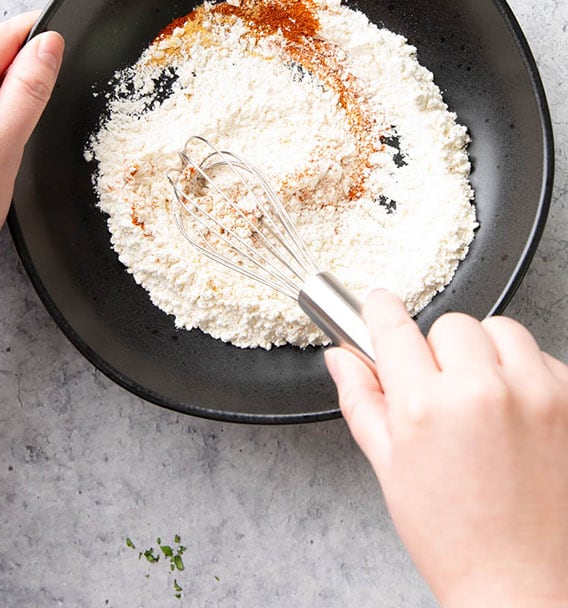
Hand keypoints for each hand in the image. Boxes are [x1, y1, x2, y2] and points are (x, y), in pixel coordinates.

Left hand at [0, 12, 62, 262]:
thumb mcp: (5, 146)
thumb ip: (27, 91)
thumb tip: (49, 42)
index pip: (5, 34)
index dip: (41, 32)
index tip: (77, 31)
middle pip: (2, 53)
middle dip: (33, 63)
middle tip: (61, 87)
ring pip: (0, 78)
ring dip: (24, 87)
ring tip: (38, 116)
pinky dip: (13, 109)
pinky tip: (21, 132)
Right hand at [327, 291, 567, 607]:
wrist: (521, 583)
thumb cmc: (454, 537)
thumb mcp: (389, 467)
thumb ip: (362, 402)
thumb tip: (342, 359)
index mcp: (425, 406)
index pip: (394, 327)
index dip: (380, 311)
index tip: (378, 304)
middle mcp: (483, 390)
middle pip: (450, 325)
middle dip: (437, 349)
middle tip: (435, 387)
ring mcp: (536, 394)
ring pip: (501, 331)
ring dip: (484, 352)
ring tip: (478, 396)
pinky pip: (542, 357)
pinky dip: (524, 373)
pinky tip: (511, 412)